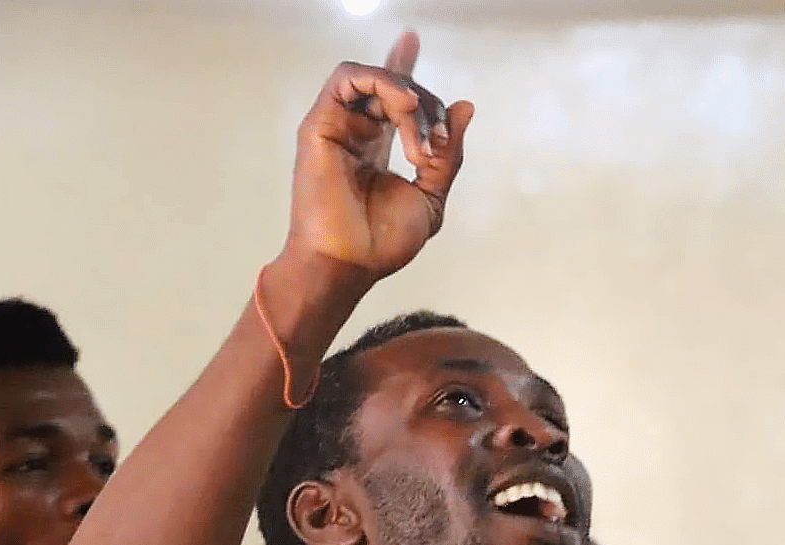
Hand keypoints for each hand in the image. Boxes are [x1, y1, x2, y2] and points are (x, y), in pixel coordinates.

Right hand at [283, 34, 474, 280]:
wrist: (350, 264)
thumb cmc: (382, 244)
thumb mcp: (431, 198)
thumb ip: (448, 155)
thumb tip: (465, 108)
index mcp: (374, 147)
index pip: (388, 95)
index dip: (401, 67)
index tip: (411, 40)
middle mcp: (354, 132)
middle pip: (394, 87)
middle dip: (428, 108)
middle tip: (437, 147)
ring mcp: (335, 126)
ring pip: (374, 76)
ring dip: (408, 98)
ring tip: (420, 142)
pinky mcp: (319, 124)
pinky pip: (349, 77)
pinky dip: (384, 84)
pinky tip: (404, 116)